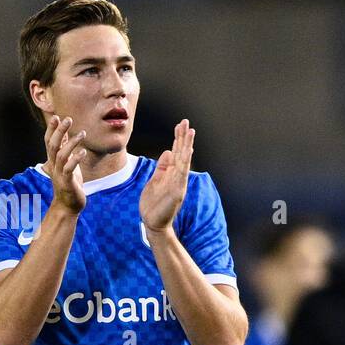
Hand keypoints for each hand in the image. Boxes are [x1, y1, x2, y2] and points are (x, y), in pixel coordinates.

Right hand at [43, 115, 86, 212]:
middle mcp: (54, 166)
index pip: (49, 142)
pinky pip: (69, 169)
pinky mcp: (67, 182)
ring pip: (61, 155)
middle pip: (53, 145)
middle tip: (68, 119)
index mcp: (53, 161)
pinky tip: (84, 152)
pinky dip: (76, 159)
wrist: (68, 206)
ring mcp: (59, 174)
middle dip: (59, 131)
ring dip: (71, 143)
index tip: (56, 117)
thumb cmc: (69, 184)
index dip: (52, 129)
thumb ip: (64, 151)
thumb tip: (64, 135)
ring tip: (82, 133)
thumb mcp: (67, 165)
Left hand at [139, 119, 194, 233]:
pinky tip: (187, 151)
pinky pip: (182, 174)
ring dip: (187, 145)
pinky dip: (185, 162)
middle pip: (181, 153)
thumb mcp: (155, 180)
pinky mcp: (178, 191)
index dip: (178, 138)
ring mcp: (179, 183)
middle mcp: (177, 176)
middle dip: (183, 137)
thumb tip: (168, 151)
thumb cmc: (153, 203)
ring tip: (190, 132)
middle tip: (186, 122)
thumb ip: (162, 167)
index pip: (176, 152)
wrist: (153, 222)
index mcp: (171, 173)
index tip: (180, 125)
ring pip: (184, 160)